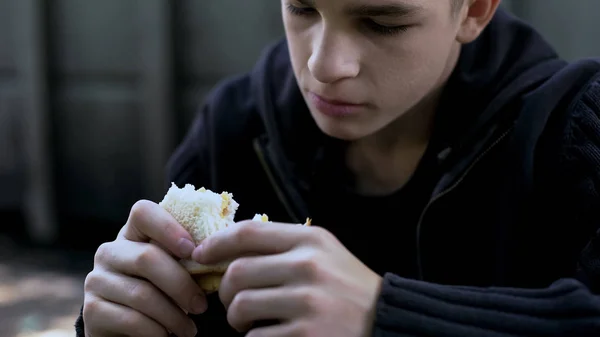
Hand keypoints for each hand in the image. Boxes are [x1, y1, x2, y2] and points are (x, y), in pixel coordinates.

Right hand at [83, 200, 205, 336]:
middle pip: (147, 258)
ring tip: (190, 328)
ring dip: (173, 315)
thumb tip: (220, 255)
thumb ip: (188, 258)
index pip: (143, 212)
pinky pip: (130, 319)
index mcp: (132, 234)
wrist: (128, 330)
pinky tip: (167, 335)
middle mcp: (109, 252)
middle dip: (181, 285)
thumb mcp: (174, 271)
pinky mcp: (91, 310)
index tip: (192, 251)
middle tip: (202, 307)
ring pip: (141, 294)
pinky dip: (156, 331)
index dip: (169, 227)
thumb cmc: (162, 294)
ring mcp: (96, 280)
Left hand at [192, 220, 382, 336]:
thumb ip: (284, 246)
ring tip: (248, 321)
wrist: (388, 320)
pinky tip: (269, 335)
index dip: (216, 243)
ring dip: (236, 318)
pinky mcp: (308, 335)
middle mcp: (308, 266)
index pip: (248, 232)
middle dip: (225, 291)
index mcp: (310, 240)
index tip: (201, 255)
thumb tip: (229, 250)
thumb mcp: (324, 253)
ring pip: (242, 306)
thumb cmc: (348, 287)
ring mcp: (308, 302)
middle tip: (232, 302)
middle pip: (237, 272)